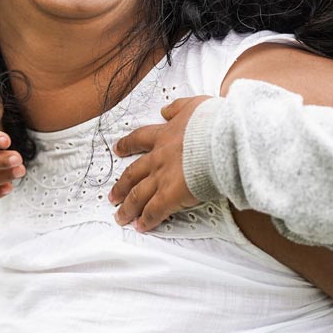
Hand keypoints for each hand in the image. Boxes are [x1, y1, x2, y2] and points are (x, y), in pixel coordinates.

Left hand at [108, 95, 209, 230]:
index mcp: (164, 135)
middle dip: (121, 185)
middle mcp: (158, 157)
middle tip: (112, 195)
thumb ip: (177, 107)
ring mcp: (162, 177)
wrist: (220, 139)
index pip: (140, 139)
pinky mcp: (170, 195)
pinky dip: (146, 220)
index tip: (118, 149)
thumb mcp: (193, 105)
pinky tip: (141, 227)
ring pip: (138, 195)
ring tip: (121, 216)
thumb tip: (165, 109)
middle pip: (133, 173)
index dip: (127, 145)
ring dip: (128, 207)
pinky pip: (154, 211)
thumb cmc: (212, 122)